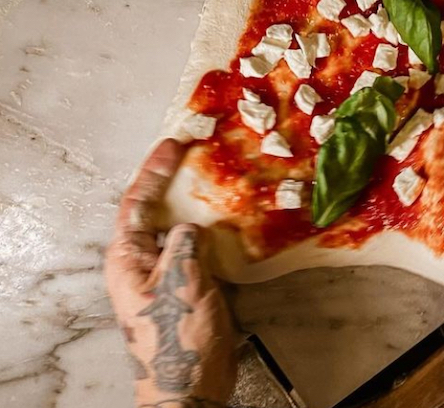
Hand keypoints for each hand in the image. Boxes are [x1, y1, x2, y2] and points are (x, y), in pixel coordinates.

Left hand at [104, 139, 236, 407]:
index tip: (174, 144)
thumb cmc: (178, 338)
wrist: (190, 385)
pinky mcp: (184, 286)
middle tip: (196, 153)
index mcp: (127, 258)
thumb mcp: (182, 282)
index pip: (137, 202)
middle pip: (155, 211)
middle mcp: (140, 263)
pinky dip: (212, 231)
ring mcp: (163, 275)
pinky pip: (197, 248)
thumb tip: (194, 226)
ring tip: (217, 181)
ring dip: (196, 205)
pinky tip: (231, 222)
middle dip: (173, 181)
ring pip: (178, 228)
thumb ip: (186, 244)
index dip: (155, 170)